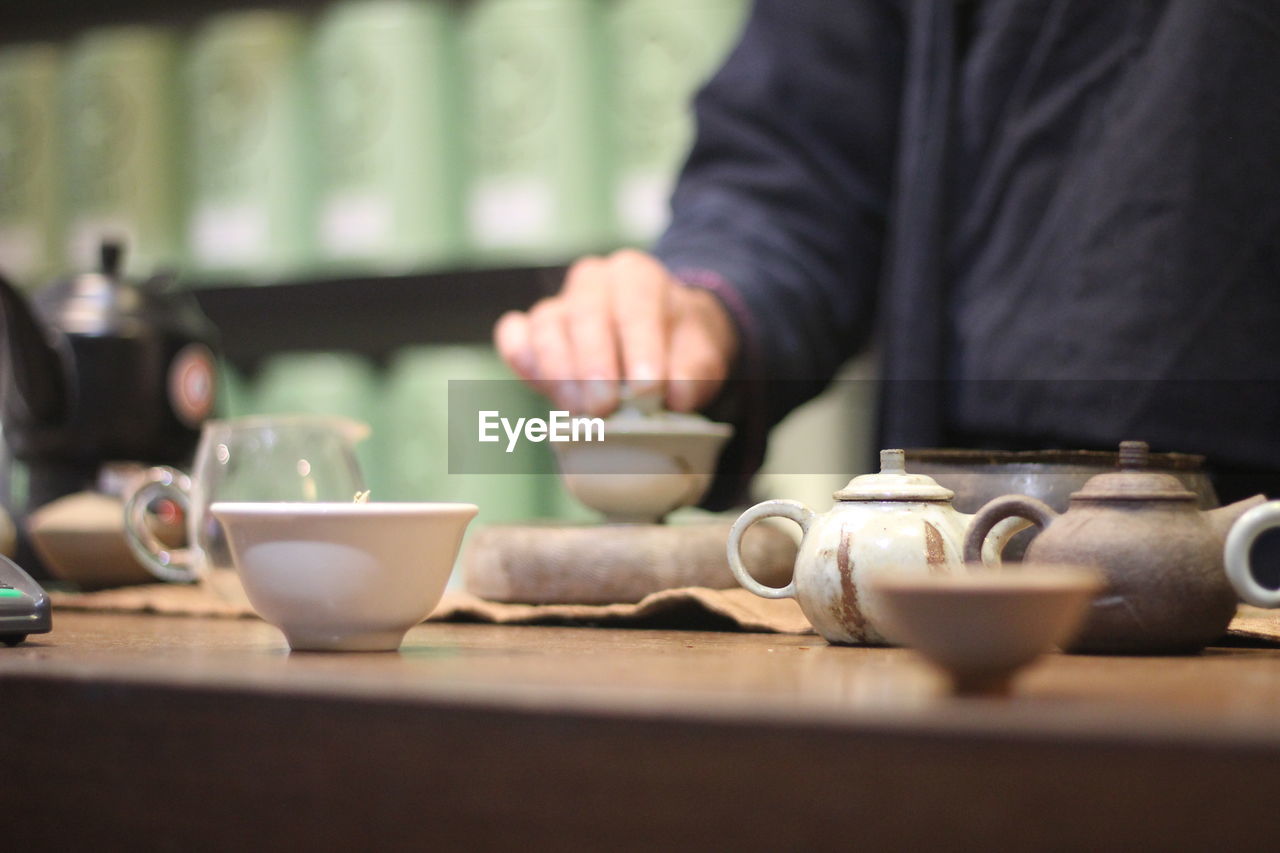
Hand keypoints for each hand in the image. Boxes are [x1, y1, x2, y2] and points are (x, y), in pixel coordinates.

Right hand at [494, 249, 737, 415]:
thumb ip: (693, 371)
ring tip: (582, 414)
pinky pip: (514, 338)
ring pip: (547, 327)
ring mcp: (558, 304)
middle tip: (604, 408)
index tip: (648, 390)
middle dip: (594, 366)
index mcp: (637, 276)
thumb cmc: (678, 348)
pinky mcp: (529, 330)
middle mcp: (592, 282)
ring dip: (561, 374)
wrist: (658, 344)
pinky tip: (545, 391)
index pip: (636, 304)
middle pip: (585, 314)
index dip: (641, 347)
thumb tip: (675, 395)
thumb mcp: (703, 355)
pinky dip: (524, 363)